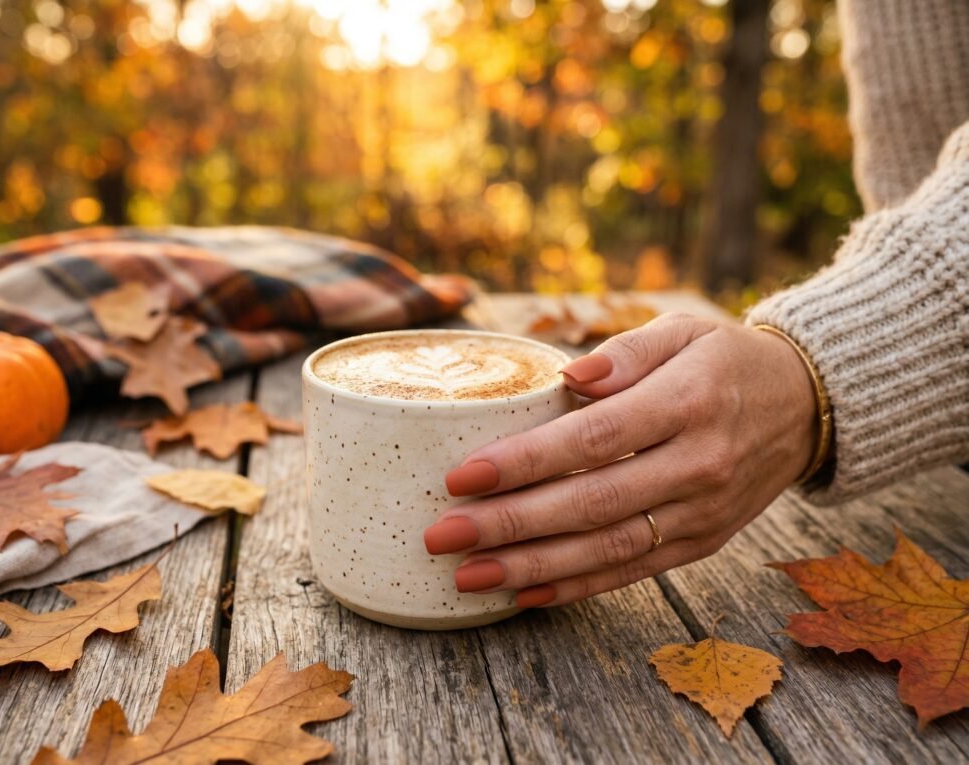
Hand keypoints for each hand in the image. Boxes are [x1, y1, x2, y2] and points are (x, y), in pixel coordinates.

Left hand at [422, 313, 818, 607]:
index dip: (525, 462)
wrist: (808, 406)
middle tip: (442, 536)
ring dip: (534, 569)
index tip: (461, 476)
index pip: (593, 438)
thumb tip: (570, 374)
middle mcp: (698, 464)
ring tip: (469, 577)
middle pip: (592, 503)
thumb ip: (626, 351)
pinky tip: (526, 595)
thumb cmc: (727, 360)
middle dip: (510, 525)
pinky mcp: (705, 542)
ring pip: (609, 549)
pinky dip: (580, 587)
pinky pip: (636, 571)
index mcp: (688, 402)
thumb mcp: (685, 330)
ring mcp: (704, 512)